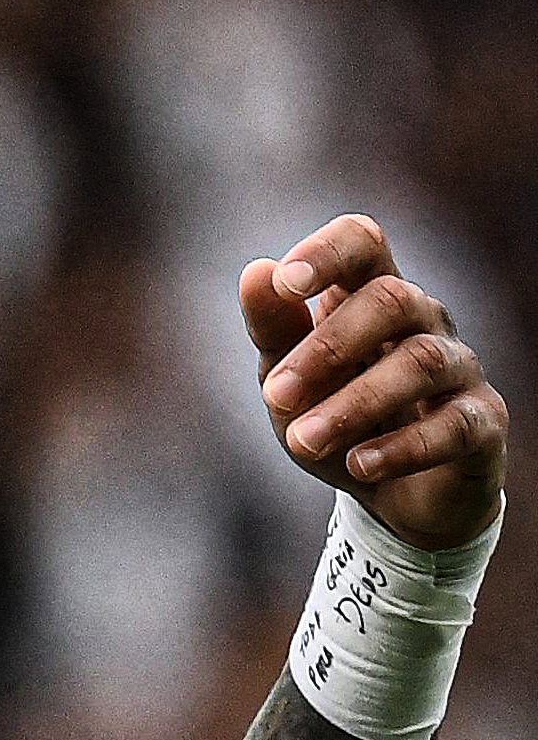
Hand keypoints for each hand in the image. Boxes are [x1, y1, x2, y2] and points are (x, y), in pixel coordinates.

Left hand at [242, 214, 508, 549]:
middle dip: (326, 348)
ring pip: (420, 363)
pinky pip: (454, 425)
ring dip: (353, 405)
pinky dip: (403, 447)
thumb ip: (274, 331)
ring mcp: (459, 368)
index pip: (364, 244)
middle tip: (275, 396)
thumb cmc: (336, 422)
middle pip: (391, 299)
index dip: (329, 252)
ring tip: (302, 443)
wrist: (392, 496)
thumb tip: (256, 271)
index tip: (287, 282)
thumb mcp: (289, 381)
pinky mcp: (482, 422)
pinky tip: (359, 465)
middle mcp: (424, 321)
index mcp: (371, 299)